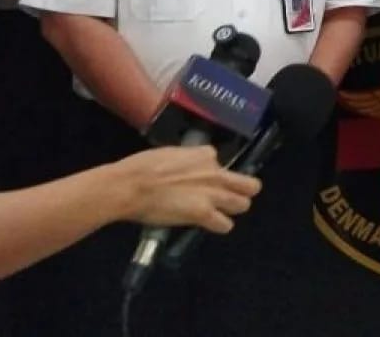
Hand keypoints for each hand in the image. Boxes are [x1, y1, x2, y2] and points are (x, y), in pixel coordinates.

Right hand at [112, 146, 261, 233]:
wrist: (131, 186)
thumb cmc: (141, 168)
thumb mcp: (169, 153)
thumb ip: (185, 161)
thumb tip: (183, 168)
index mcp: (204, 154)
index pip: (219, 160)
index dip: (211, 170)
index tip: (202, 177)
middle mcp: (215, 173)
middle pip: (248, 184)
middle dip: (244, 190)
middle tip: (233, 196)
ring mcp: (212, 194)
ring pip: (242, 204)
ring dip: (234, 209)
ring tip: (223, 213)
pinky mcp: (204, 214)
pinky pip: (225, 225)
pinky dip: (220, 226)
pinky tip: (212, 226)